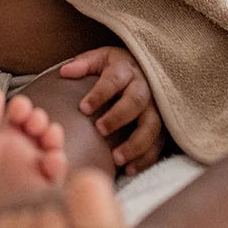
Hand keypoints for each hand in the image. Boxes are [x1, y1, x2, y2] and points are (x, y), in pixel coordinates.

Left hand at [60, 46, 162, 175]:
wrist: (146, 68)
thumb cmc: (117, 66)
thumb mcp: (100, 58)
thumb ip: (84, 64)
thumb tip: (65, 72)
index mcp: (126, 70)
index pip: (113, 80)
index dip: (99, 94)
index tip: (83, 108)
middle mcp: (144, 87)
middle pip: (135, 102)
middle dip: (118, 117)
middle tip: (100, 130)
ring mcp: (156, 107)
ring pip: (151, 126)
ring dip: (135, 144)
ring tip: (116, 158)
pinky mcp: (163, 125)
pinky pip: (158, 143)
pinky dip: (146, 159)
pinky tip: (129, 169)